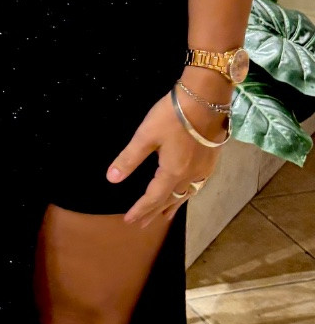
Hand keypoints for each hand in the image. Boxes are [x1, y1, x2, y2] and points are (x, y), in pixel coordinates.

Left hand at [107, 85, 222, 229]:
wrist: (207, 98)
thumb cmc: (173, 115)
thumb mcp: (146, 135)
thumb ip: (129, 158)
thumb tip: (111, 179)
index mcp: (173, 172)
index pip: (154, 198)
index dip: (141, 210)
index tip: (129, 221)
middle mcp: (191, 176)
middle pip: (170, 200)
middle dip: (154, 213)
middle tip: (142, 225)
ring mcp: (204, 169)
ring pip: (186, 195)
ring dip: (173, 206)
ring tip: (165, 216)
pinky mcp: (211, 160)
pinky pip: (197, 186)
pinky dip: (188, 194)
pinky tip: (187, 192)